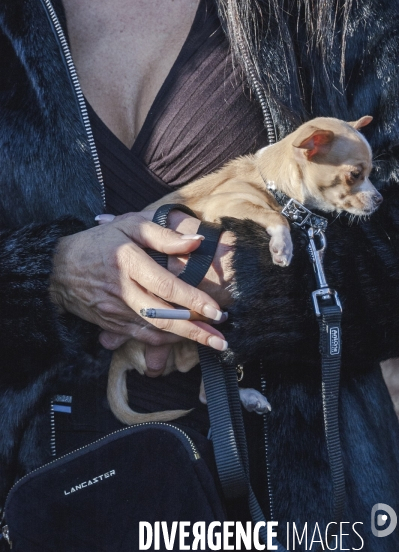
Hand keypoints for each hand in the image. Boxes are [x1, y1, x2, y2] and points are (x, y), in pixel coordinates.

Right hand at [49, 212, 227, 375]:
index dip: (193, 300)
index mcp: (129, 263)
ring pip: (154, 331)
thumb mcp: (129, 225)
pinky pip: (142, 337)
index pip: (166, 285)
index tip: (217, 310)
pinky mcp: (112, 324)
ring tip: (211, 343)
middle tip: (222, 339)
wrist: (58, 269)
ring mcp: (116, 311)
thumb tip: (195, 242)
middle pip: (163, 316)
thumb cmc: (99, 242)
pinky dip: (165, 341)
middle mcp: (123, 291)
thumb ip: (163, 235)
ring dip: (184, 339)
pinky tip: (183, 339)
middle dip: (196, 330)